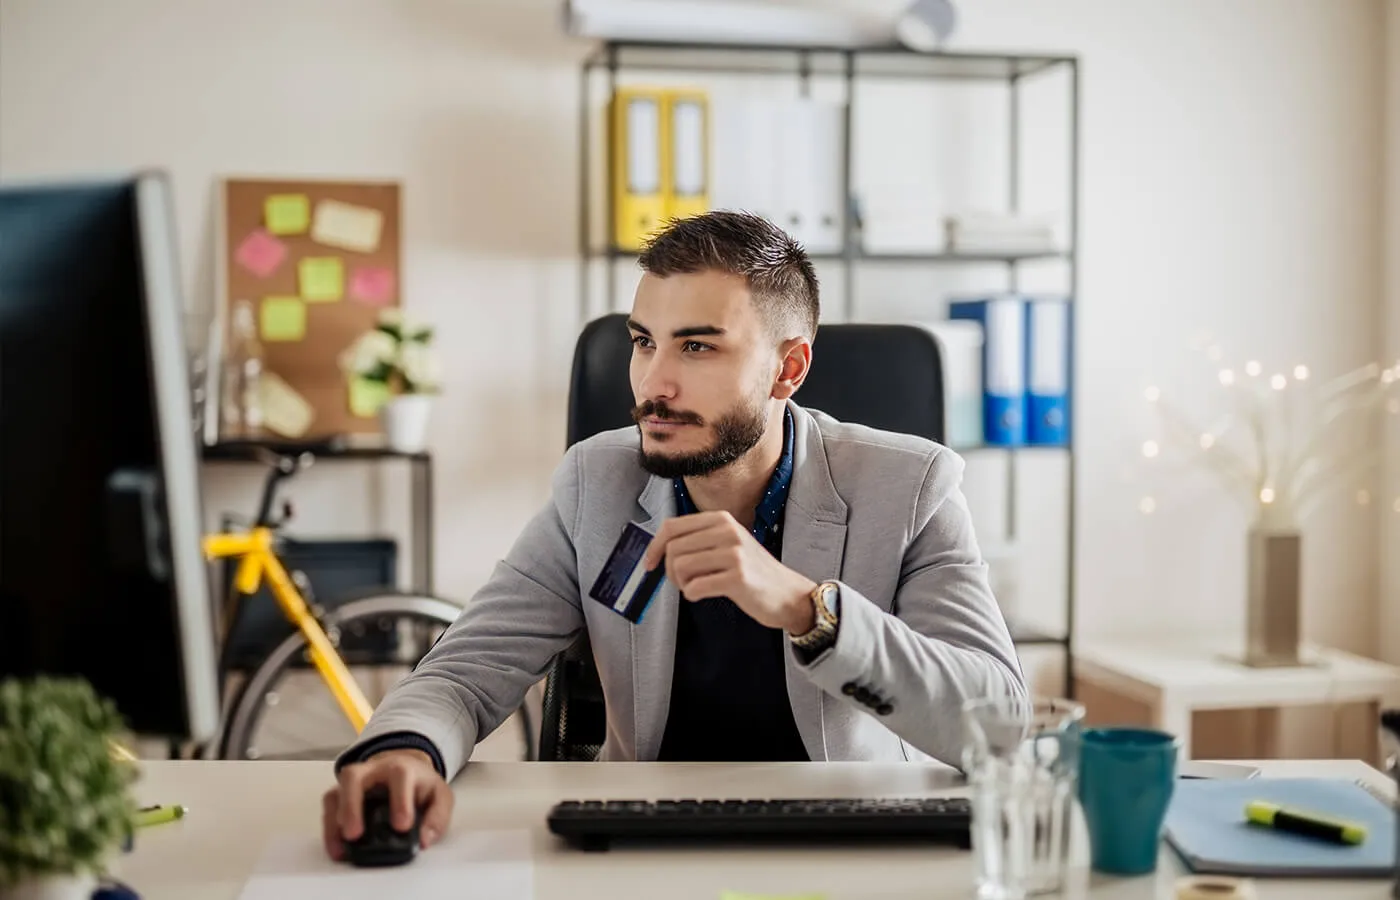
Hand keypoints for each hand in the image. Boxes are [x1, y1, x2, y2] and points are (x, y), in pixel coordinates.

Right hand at [322, 748, 453, 860]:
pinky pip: (329, 807)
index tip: (402, 826)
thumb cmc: (420, 785)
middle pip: (354, 777)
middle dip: (351, 805)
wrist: (404, 769)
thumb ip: (437, 817)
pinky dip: (329, 829)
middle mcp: (373, 771)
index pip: (400, 777)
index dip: (400, 801)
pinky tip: (336, 848)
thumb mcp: (439, 796)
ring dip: (335, 820)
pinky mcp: (341, 793)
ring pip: (336, 792)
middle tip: (354, 833)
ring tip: (341, 847)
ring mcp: (354, 782)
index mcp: (402, 768)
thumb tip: (425, 839)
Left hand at [642, 511, 817, 632]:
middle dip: (669, 570)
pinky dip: (693, 595)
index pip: (672, 526)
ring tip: (695, 587)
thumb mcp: (728, 544)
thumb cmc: (753, 572)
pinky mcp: (737, 578)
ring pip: (680, 567)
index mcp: (721, 520)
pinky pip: (695, 587)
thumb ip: (699, 541)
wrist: (788, 594)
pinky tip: (704, 594)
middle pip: (673, 548)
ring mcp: (734, 553)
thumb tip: (659, 550)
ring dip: (681, 583)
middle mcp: (727, 531)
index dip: (654, 547)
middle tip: (681, 582)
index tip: (650, 563)